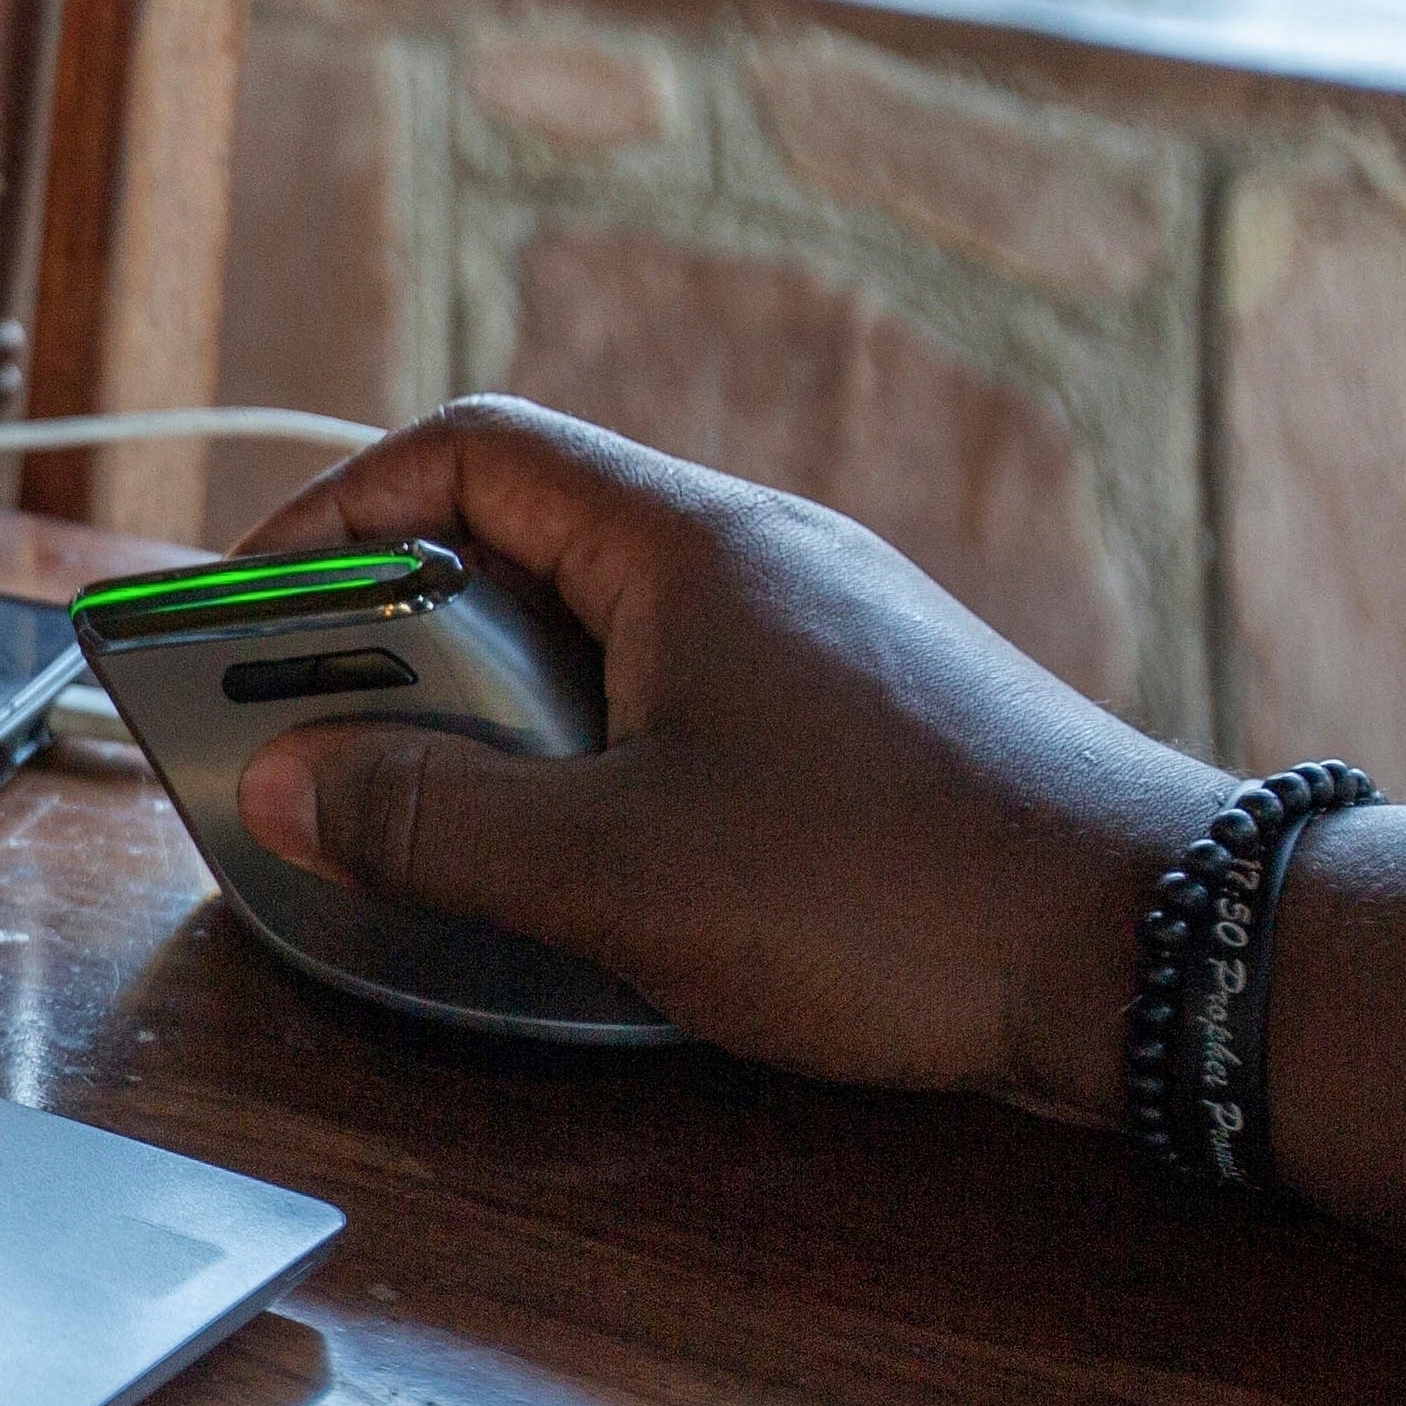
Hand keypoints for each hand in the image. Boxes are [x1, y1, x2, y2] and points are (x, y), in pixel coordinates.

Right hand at [223, 399, 1226, 1117]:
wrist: (1161, 952)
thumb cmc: (897, 893)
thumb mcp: (617, 873)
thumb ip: (430, 823)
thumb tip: (285, 784)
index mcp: (690, 546)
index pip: (470, 452)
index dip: (333, 515)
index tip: (244, 610)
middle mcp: (757, 561)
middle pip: (523, 543)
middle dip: (394, 639)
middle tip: (315, 741)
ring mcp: (817, 637)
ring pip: (599, 634)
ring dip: (490, 713)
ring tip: (429, 817)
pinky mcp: (858, 720)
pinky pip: (675, 697)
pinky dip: (586, 754)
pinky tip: (575, 860)